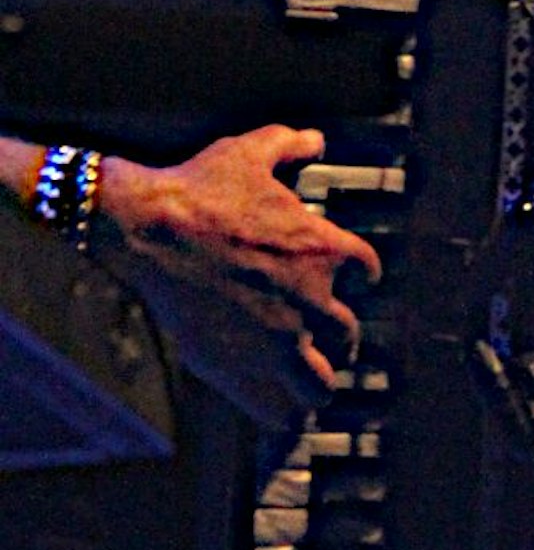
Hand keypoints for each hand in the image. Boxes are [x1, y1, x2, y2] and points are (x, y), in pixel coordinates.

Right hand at [95, 125, 380, 424]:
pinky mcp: (237, 365)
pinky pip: (274, 406)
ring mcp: (275, 339)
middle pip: (346, 334)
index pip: (368, 271)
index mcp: (325, 251)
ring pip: (319, 383)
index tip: (355, 278)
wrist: (149, 227)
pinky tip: (283, 413)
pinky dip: (282, 412)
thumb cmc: (201, 187)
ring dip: (320, 381)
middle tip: (331, 339)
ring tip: (314, 381)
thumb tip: (313, 137)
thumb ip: (289, 144)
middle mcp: (311, 300)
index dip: (362, 274)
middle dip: (340, 337)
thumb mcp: (251, 153)